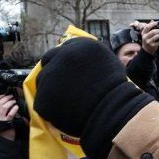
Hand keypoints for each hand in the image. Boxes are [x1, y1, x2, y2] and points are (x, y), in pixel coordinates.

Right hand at [0, 94, 18, 139]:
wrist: (2, 140)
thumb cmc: (0, 129)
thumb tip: (3, 102)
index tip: (4, 95)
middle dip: (6, 98)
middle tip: (11, 96)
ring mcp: (0, 119)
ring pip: (4, 107)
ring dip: (10, 102)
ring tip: (14, 101)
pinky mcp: (6, 123)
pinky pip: (10, 114)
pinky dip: (14, 109)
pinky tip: (16, 107)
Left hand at [33, 38, 151, 158]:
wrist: (112, 112)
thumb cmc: (116, 91)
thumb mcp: (108, 63)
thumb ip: (90, 58)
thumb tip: (80, 61)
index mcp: (79, 45)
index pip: (65, 48)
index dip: (67, 61)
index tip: (70, 71)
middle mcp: (61, 55)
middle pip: (49, 59)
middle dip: (53, 70)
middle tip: (63, 85)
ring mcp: (49, 75)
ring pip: (43, 81)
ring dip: (50, 89)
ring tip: (66, 102)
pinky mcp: (42, 96)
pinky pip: (42, 103)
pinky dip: (51, 109)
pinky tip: (65, 113)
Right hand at [134, 21, 158, 54]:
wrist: (146, 50)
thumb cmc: (147, 40)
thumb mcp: (146, 33)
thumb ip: (149, 27)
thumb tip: (152, 20)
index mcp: (143, 33)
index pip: (147, 27)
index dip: (153, 24)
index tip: (157, 23)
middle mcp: (145, 37)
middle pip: (153, 31)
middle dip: (158, 30)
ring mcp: (149, 42)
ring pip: (157, 36)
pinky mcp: (153, 46)